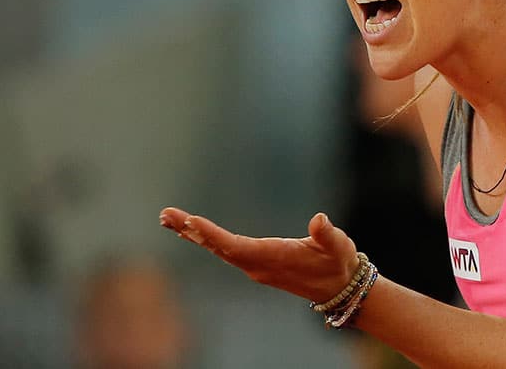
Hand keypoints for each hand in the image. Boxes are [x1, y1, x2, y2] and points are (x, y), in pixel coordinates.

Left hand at [159, 207, 359, 303]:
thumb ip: (327, 234)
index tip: (190, 222)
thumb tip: (319, 220)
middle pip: (218, 247)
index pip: (235, 246)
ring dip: (193, 234)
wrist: (340, 288)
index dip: (212, 235)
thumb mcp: (339, 246)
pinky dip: (206, 238)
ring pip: (218, 248)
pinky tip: (191, 232)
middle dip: (191, 231)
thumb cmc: (339, 263)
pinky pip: (225, 250)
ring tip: (168, 219)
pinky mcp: (256, 263)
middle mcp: (257, 265)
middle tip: (165, 215)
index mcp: (273, 258)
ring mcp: (255, 266)